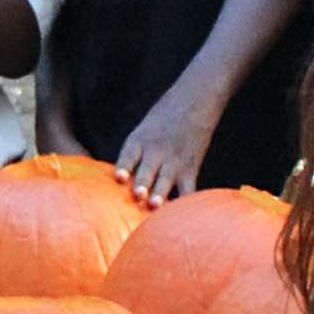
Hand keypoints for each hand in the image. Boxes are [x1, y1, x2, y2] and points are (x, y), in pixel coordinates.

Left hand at [111, 84, 222, 206]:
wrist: (195, 100)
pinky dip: (186, 201)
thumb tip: (119, 181)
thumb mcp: (142, 128)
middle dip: (142, 184)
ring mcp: (174, 161)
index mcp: (139, 140)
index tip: (119, 178)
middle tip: (138, 195)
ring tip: (156, 205)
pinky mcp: (190, 168)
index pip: (129, 155)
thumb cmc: (163, 117)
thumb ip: (133, 153)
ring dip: (161, 193)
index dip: (124, 167)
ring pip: (166, 180)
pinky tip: (182, 213)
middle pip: (147, 170)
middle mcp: (156, 151)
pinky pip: (188, 188)